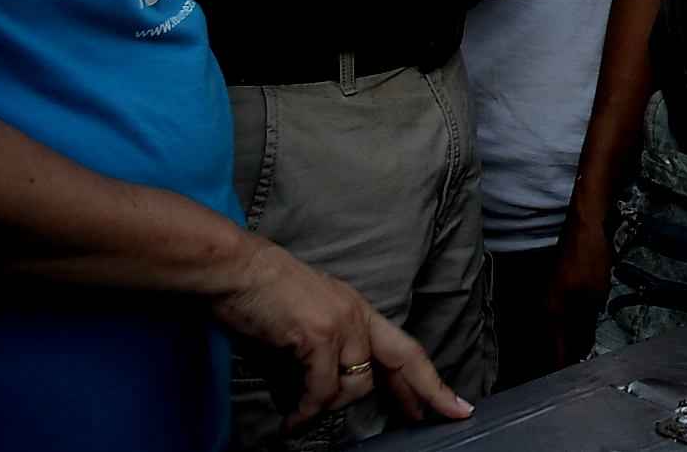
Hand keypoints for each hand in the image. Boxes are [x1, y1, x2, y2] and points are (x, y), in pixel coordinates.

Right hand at [211, 238, 471, 430]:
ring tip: (300, 412)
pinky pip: (322, 390)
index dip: (427, 378)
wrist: (235, 268)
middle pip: (401, 362)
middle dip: (423, 393)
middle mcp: (356, 314)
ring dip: (327, 406)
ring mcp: (341, 322)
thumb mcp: (306, 319)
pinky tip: (292, 417)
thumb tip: (330, 390)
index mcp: (356, 309)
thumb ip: (327, 349)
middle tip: (432, 418)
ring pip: (353, 386)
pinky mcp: (318, 334)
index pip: (403, 348)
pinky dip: (306, 410)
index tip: (451, 401)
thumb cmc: (260, 295)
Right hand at [545, 205, 612, 367]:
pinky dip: (576, 322)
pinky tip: (589, 324)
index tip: (581, 379)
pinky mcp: (558, 284)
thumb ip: (586, 328)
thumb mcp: (593, 299)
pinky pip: (565, 312)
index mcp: (550, 312)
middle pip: (556, 342)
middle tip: (587, 366)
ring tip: (589, 348)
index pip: (557, 354)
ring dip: (574, 339)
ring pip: (561, 327)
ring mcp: (550, 293)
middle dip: (571, 355)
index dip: (570, 368)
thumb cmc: (589, 255)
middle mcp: (545, 304)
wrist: (589, 222)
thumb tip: (582, 350)